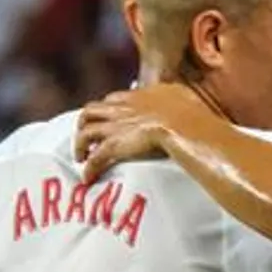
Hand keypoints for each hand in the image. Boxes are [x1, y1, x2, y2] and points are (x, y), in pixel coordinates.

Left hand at [73, 83, 209, 184]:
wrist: (184, 126)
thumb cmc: (191, 115)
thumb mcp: (183, 95)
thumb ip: (175, 94)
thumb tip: (180, 94)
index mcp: (138, 96)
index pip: (115, 99)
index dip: (109, 109)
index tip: (110, 117)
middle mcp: (121, 108)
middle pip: (92, 110)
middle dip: (86, 123)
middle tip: (88, 136)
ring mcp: (115, 127)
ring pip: (85, 132)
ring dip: (80, 144)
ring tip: (82, 157)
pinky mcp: (114, 146)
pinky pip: (95, 159)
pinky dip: (89, 169)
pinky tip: (88, 178)